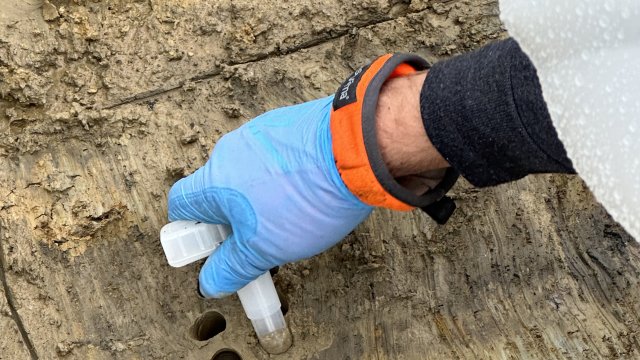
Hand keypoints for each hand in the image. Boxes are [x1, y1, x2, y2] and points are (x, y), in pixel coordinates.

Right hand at [168, 97, 372, 296]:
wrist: (356, 149)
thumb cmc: (306, 199)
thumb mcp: (265, 248)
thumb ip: (232, 267)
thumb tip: (209, 283)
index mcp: (214, 180)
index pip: (181, 205)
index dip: (193, 231)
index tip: (217, 247)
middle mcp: (230, 150)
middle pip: (218, 189)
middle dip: (235, 217)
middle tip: (260, 238)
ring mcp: (259, 133)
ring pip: (248, 173)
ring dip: (260, 196)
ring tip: (294, 214)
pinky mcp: (286, 124)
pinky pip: (273, 155)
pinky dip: (282, 174)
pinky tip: (309, 189)